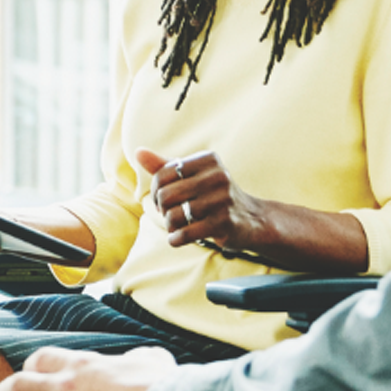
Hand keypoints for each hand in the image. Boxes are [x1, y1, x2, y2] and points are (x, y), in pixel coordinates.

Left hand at [137, 148, 272, 255]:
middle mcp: (218, 176)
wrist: (252, 219)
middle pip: (166, 195)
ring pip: (174, 216)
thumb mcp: (194, 176)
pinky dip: (176, 239)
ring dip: (171, 226)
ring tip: (178, 226)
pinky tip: (179, 238)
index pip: (163, 174)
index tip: (165, 199)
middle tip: (170, 214)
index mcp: (209, 159)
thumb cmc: (216, 195)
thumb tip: (138, 152)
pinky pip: (185, 234)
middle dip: (162, 209)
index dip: (157, 190)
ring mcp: (222, 199)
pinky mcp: (224, 223)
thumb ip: (165, 165)